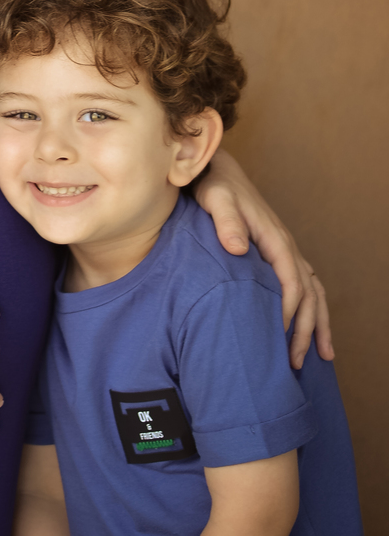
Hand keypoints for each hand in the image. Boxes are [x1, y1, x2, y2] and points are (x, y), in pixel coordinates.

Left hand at [193, 148, 331, 368]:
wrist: (218, 172)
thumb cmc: (215, 186)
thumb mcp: (216, 199)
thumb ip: (226, 221)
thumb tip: (238, 249)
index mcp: (275, 239)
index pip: (291, 283)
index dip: (288, 312)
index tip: (277, 340)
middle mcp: (286, 248)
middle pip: (307, 295)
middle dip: (305, 330)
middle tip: (293, 364)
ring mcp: (285, 253)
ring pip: (313, 293)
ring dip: (317, 324)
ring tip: (321, 356)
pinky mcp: (278, 256)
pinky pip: (306, 286)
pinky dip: (313, 310)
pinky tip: (312, 331)